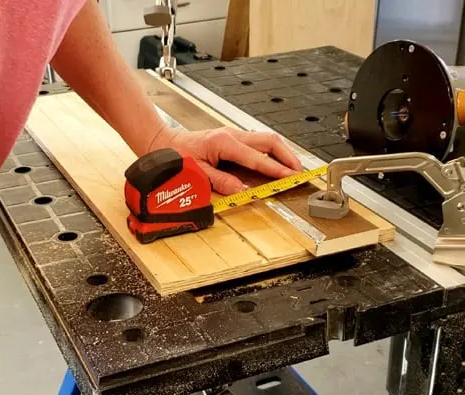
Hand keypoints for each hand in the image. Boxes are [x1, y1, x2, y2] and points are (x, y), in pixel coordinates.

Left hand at [149, 126, 301, 194]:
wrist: (165, 142)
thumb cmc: (177, 155)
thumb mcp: (196, 172)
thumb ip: (219, 181)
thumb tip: (240, 189)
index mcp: (225, 143)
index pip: (257, 158)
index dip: (275, 169)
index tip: (289, 178)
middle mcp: (233, 135)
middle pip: (270, 141)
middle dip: (288, 156)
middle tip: (300, 172)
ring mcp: (235, 135)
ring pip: (267, 140)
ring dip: (283, 153)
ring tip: (294, 168)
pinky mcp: (234, 138)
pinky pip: (260, 143)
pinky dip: (273, 152)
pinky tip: (278, 162)